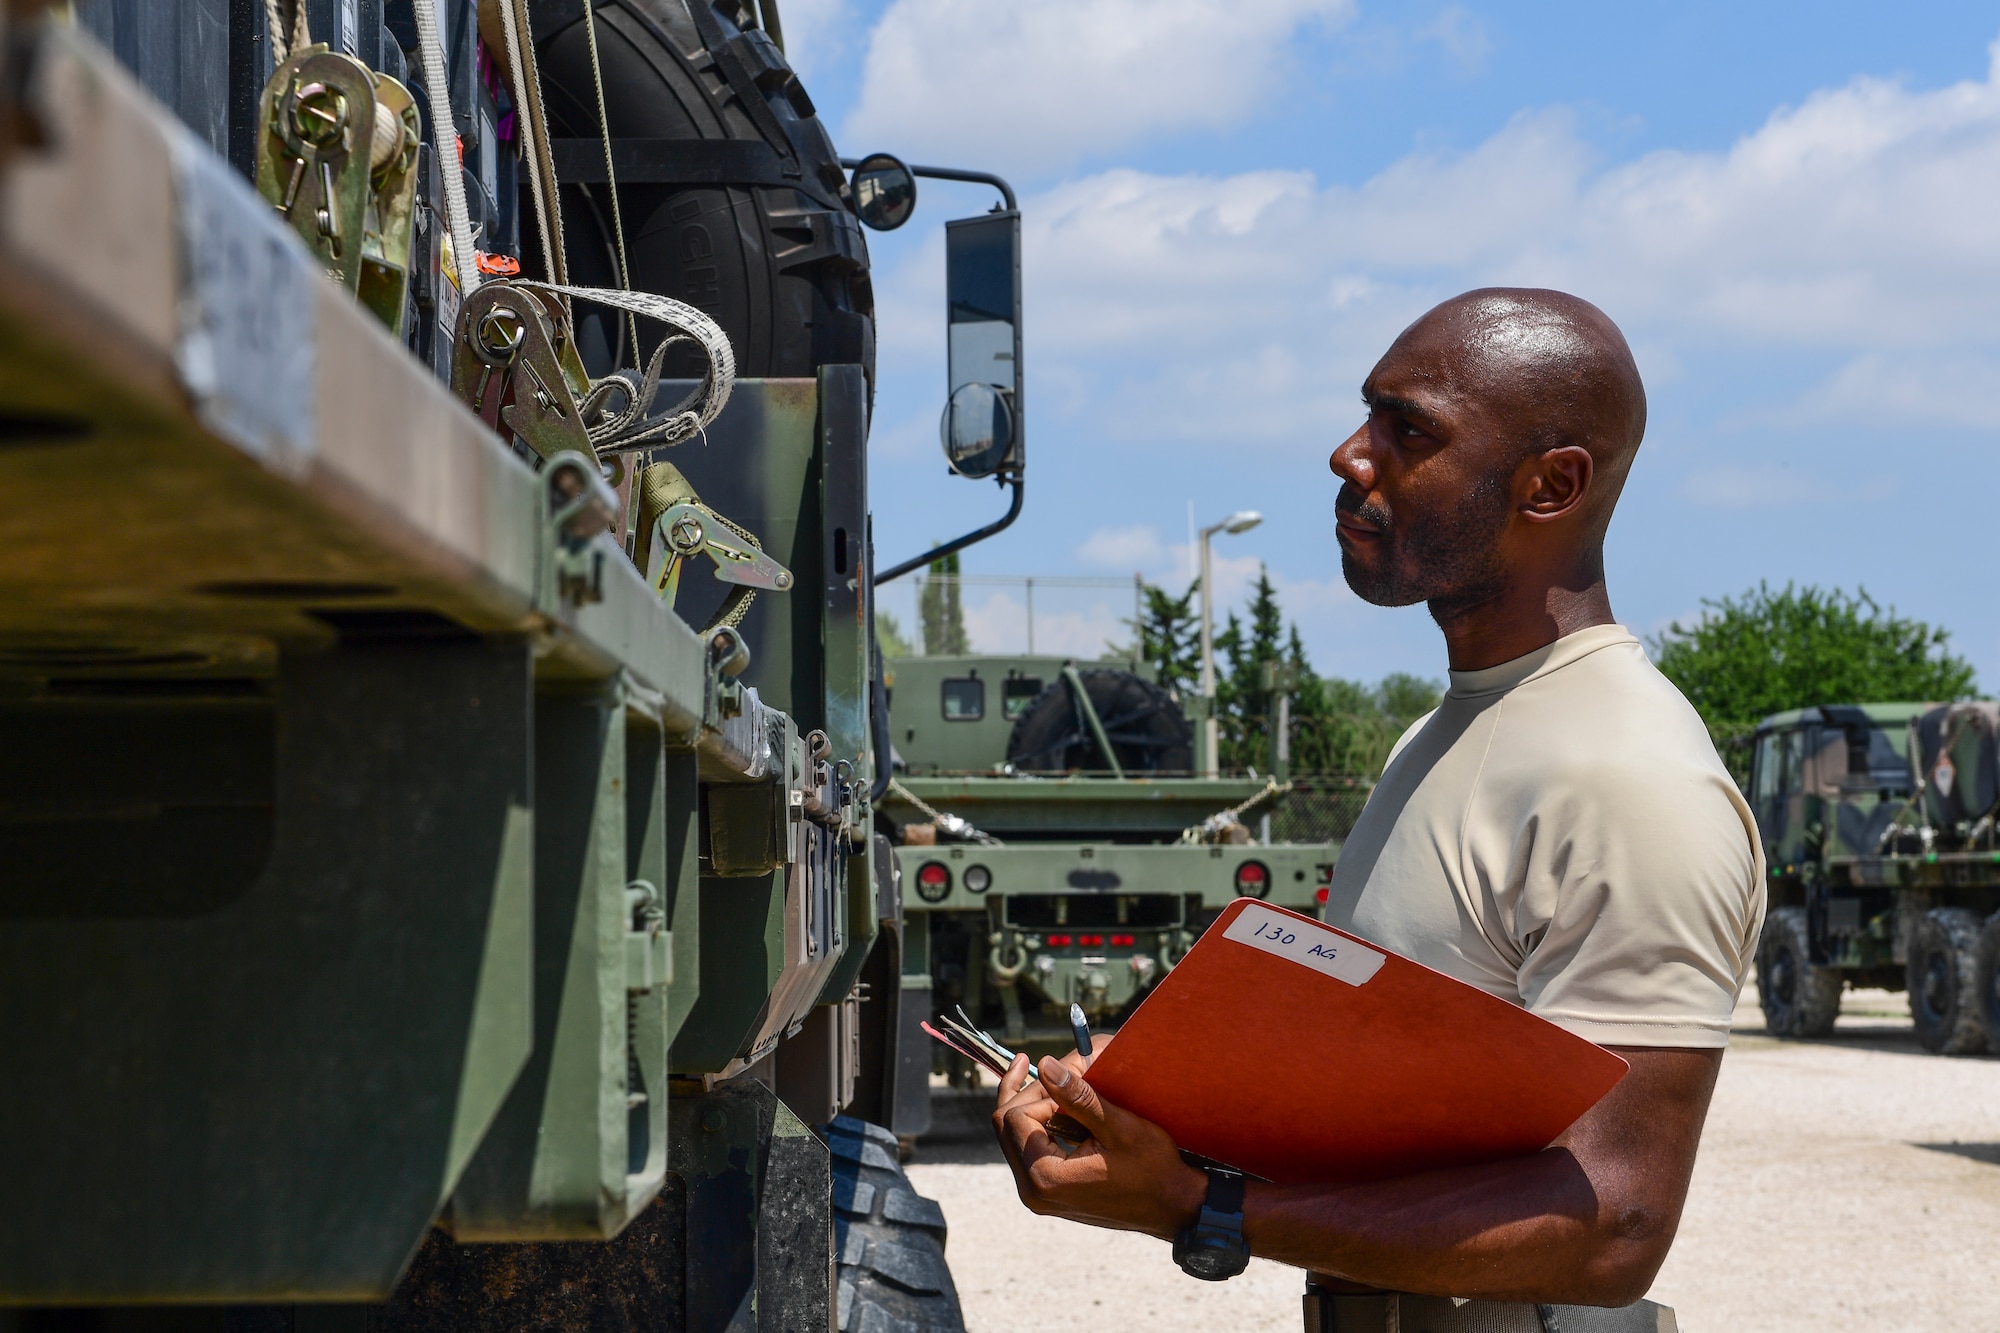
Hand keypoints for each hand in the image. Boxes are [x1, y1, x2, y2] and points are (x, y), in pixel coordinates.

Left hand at [990, 1045, 1206, 1240]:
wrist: (1172, 1206)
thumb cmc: (1152, 1168)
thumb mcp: (1119, 1127)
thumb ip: (1079, 1097)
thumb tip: (1045, 1064)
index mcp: (1046, 1177)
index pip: (1016, 1117)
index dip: (1040, 1090)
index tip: (1072, 1076)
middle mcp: (1033, 1191)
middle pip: (1005, 1126)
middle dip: (1027, 1091)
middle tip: (1048, 1063)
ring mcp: (1038, 1195)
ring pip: (1012, 1137)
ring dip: (1029, 1104)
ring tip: (1047, 1076)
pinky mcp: (1047, 1192)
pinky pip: (1026, 1150)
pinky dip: (1037, 1124)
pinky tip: (1052, 1104)